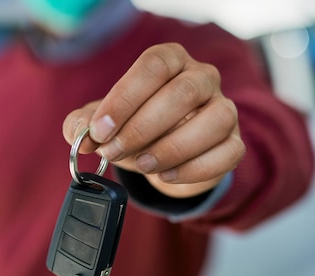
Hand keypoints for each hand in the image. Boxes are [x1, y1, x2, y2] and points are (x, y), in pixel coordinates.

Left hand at [63, 43, 244, 197]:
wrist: (164, 153)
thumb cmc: (133, 127)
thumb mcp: (103, 123)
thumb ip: (84, 124)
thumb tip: (80, 135)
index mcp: (169, 60)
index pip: (153, 66)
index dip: (124, 98)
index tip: (100, 130)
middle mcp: (202, 77)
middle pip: (183, 92)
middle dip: (141, 128)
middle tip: (112, 152)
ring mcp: (224, 108)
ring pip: (215, 120)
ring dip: (172, 147)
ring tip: (141, 165)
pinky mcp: (234, 142)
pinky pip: (228, 153)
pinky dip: (195, 168)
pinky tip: (166, 176)